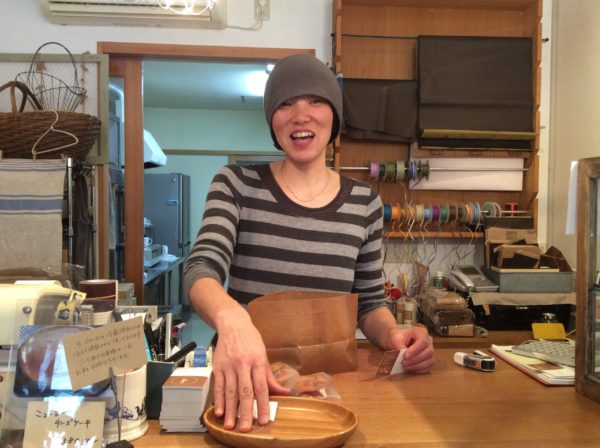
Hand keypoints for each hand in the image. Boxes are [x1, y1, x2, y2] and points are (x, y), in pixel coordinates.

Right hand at [212, 309, 288, 431]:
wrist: (232, 324)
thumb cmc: (251, 340)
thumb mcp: (263, 355)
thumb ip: (270, 376)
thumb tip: (283, 392)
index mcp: (257, 361)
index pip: (262, 387)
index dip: (263, 405)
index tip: (264, 420)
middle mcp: (243, 364)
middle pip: (245, 392)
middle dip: (246, 412)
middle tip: (246, 428)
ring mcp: (229, 366)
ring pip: (230, 391)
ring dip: (230, 410)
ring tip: (231, 425)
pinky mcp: (218, 366)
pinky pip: (218, 386)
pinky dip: (218, 400)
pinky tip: (220, 412)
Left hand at [388, 325, 434, 373]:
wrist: (398, 341)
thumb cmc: (398, 337)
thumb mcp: (396, 338)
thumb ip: (399, 346)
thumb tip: (403, 357)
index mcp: (422, 332)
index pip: (423, 341)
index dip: (415, 350)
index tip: (405, 356)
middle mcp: (429, 341)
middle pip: (428, 352)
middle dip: (415, 359)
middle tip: (404, 363)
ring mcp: (430, 350)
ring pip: (430, 360)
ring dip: (418, 366)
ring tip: (406, 367)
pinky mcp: (429, 359)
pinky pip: (429, 367)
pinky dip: (420, 370)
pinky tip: (411, 369)